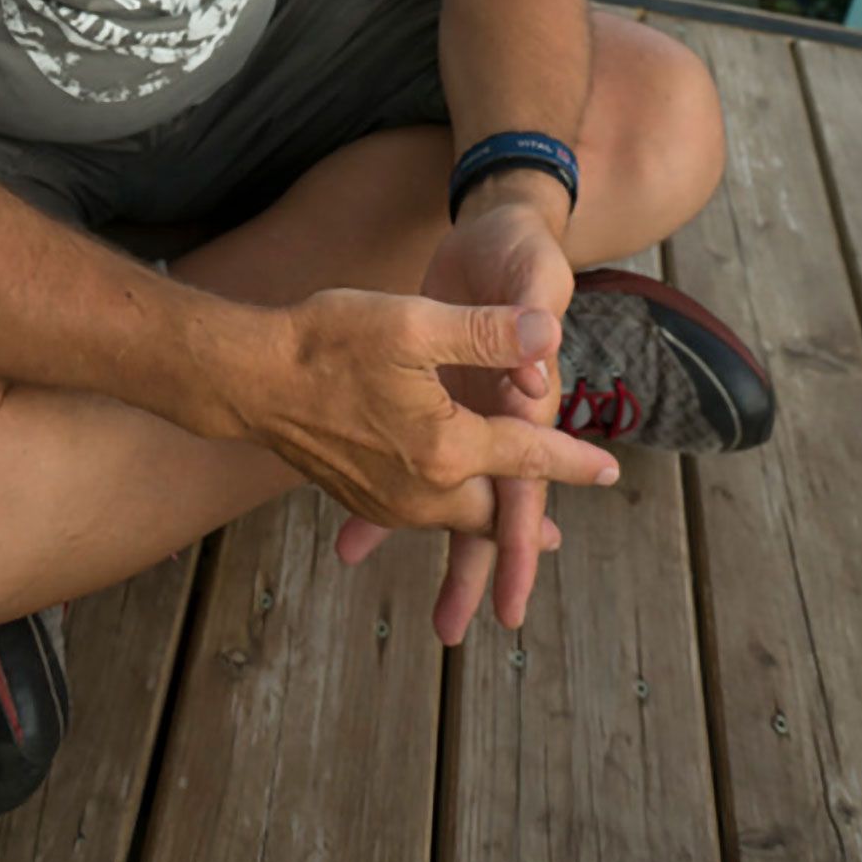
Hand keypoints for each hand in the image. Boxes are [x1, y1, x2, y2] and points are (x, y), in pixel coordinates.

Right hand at [336, 193, 585, 643]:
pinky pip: (416, 516)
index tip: (610, 472)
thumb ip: (487, 330)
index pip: (527, 456)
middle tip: (554, 540)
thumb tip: (548, 333)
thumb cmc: (330, 340)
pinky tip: (439, 505)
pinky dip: (442, 515)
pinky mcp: (360, 494)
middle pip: (492, 512)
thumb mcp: (415, 321)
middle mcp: (422, 488)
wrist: (251, 376)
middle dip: (525, 525)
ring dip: (483, 523)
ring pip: (454, 519)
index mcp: (446, 447)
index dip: (572, 461)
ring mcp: (388, 499)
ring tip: (508, 529)